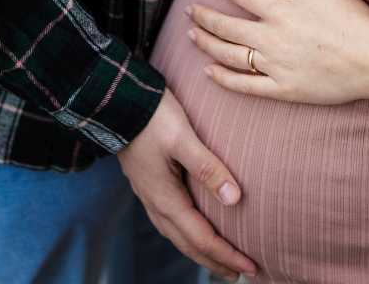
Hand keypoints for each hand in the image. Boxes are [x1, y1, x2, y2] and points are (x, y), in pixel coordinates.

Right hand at [117, 87, 256, 281]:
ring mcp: (149, 195)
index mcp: (165, 198)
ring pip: (178, 235)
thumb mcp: (183, 138)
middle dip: (216, 261)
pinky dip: (187, 234)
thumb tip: (235, 200)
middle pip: (189, 244)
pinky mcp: (148, 184)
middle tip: (242, 273)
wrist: (116, 101)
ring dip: (201, 250)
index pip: (202, 238)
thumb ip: (208, 168)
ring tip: (220, 258)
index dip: (227, 255)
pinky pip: (170, 222)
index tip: (252, 267)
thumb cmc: (153, 116)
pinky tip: (192, 227)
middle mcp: (156, 204)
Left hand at [187, 0, 368, 105]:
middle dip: (204, 16)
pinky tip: (210, 72)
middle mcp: (271, 38)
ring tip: (192, 35)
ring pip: (229, 56)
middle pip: (226, 27)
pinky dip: (224, 79)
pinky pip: (246, 87)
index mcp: (280, 10)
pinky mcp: (283, 90)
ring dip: (207, 44)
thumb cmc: (353, 18)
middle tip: (190, 9)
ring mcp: (275, 67)